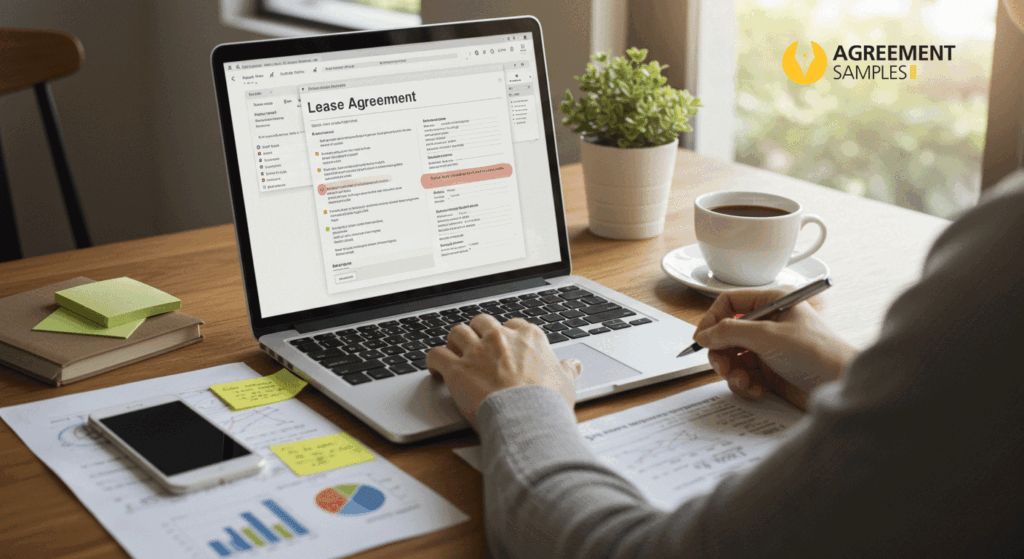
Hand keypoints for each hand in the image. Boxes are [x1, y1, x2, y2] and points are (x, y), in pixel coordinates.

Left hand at [426, 314, 582, 428]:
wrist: (527, 417)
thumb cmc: (548, 402)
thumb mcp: (565, 382)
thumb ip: (567, 370)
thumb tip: (575, 365)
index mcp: (528, 336)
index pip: (513, 324)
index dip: (506, 334)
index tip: (504, 345)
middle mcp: (500, 338)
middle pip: (482, 322)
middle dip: (477, 332)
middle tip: (476, 346)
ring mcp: (477, 351)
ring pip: (457, 332)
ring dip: (454, 342)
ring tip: (454, 353)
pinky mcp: (457, 369)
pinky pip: (436, 354)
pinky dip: (433, 360)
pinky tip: (435, 368)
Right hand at [693, 288, 855, 409]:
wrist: (841, 385)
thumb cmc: (817, 353)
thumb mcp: (768, 336)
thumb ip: (730, 332)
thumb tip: (704, 334)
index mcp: (773, 302)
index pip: (730, 303)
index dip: (712, 319)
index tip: (702, 339)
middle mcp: (770, 323)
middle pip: (727, 333)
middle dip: (722, 353)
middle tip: (723, 367)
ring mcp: (770, 348)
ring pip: (733, 357)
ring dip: (733, 371)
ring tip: (742, 381)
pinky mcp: (772, 371)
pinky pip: (744, 375)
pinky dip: (744, 384)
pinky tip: (756, 390)